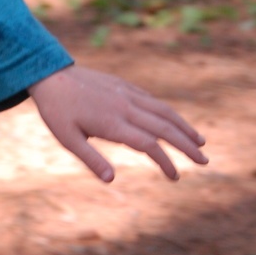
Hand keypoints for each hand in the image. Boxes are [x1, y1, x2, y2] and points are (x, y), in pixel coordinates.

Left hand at [27, 65, 207, 182]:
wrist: (50, 74)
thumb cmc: (56, 111)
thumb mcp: (68, 139)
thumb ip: (91, 159)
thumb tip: (111, 180)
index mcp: (112, 123)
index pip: (148, 145)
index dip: (165, 161)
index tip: (175, 177)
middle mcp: (125, 107)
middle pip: (165, 128)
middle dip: (187, 145)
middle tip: (205, 161)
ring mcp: (127, 94)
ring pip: (163, 111)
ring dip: (184, 127)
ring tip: (201, 141)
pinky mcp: (125, 86)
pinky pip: (152, 100)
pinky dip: (169, 112)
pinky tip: (176, 121)